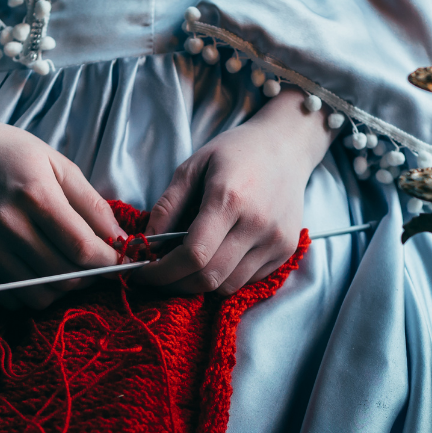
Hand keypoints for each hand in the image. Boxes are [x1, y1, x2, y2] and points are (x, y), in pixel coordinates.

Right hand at [0, 94, 122, 307]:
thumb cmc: (9, 152)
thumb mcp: (56, 164)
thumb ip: (91, 203)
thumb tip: (120, 239)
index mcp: (35, 195)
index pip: (82, 248)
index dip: (109, 262)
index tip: (122, 262)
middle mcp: (8, 225)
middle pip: (63, 275)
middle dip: (89, 276)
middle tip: (94, 264)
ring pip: (38, 294)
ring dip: (61, 289)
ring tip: (65, 268)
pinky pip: (9, 298)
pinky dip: (30, 294)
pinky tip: (36, 273)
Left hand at [138, 89, 336, 295]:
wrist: (287, 147)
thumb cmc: (237, 152)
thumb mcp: (193, 166)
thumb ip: (167, 206)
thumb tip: (146, 244)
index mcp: (229, 199)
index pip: (193, 255)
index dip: (162, 271)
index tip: (144, 272)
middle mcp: (257, 224)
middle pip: (209, 277)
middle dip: (175, 284)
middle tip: (158, 276)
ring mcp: (276, 240)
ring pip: (228, 285)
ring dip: (199, 284)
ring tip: (184, 266)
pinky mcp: (286, 250)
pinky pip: (247, 280)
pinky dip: (225, 277)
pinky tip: (215, 257)